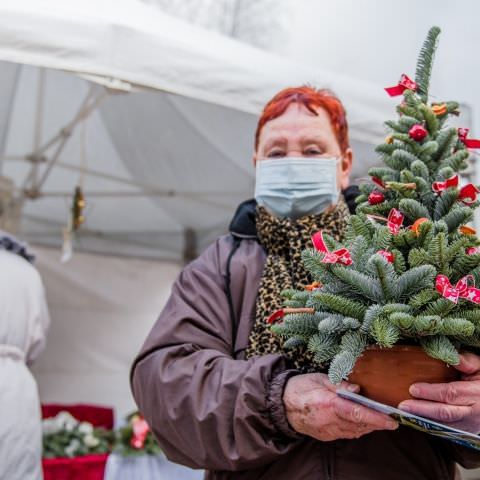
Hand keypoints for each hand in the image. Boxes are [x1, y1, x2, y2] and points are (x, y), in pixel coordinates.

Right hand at [283, 373, 397, 440]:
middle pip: (359, 425)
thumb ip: (339, 384)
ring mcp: (327, 431)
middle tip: (394, 419)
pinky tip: (365, 422)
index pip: (355, 412)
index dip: (375, 417)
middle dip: (378, 423)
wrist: (281, 405)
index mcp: (326, 403)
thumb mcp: (318, 378)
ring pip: (355, 431)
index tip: (391, 419)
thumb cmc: (300, 387)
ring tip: (382, 420)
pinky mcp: (326, 436)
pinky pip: (347, 434)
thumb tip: (357, 389)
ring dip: (370, 426)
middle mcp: (328, 421)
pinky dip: (358, 428)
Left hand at [398, 352, 479, 433]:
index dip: (431, 392)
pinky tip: (413, 418)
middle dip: (422, 410)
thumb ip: (466, 362)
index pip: (451, 394)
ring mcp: (469, 424)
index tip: (413, 389)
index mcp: (476, 394)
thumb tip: (452, 356)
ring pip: (444, 424)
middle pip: (445, 413)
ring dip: (422, 419)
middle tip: (403, 405)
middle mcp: (474, 412)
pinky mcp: (463, 431)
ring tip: (404, 413)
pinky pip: (444, 429)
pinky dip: (428, 425)